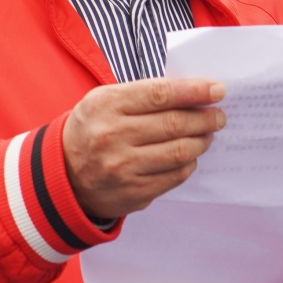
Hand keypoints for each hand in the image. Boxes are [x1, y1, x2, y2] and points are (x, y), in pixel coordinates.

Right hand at [62, 77, 225, 223]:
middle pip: (174, 124)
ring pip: (179, 152)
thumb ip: (144, 94)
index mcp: (106, 105)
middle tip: (218, 116)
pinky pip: (174, 176)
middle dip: (205, 118)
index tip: (218, 90)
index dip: (194, 91)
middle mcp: (113, 136)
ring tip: (207, 134)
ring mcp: (123, 168)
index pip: (160, 94)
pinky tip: (189, 155)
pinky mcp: (133, 192)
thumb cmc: (93, 128)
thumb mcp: (105, 100)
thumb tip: (194, 94)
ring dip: (201, 141)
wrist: (63, 173)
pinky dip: (188, 163)